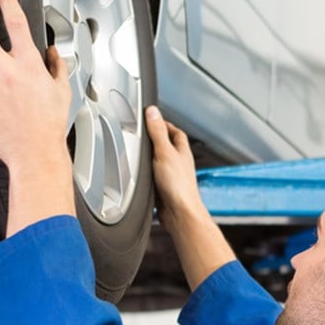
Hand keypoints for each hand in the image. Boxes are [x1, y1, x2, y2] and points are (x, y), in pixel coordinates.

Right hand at [147, 106, 208, 228]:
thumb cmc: (178, 186)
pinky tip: (142, 174)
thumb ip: (158, 132)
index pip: (176, 132)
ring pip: (162, 161)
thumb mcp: (164, 152)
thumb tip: (153, 112)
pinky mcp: (164, 189)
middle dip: (159, 139)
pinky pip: (156, 176)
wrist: (179, 212)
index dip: (165, 124)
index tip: (155, 119)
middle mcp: (179, 163)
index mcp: (182, 152)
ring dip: (153, 156)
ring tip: (142, 150)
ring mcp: (172, 176)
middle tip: (147, 132)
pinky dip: (149, 173)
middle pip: (169, 146)